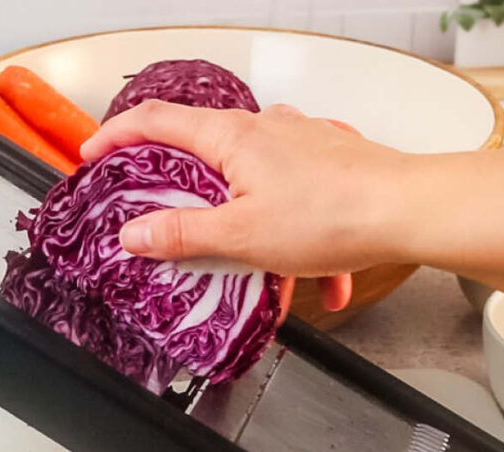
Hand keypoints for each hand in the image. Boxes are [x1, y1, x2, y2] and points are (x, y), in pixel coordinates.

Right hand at [80, 101, 411, 311]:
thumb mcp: (240, 236)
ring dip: (243, 219)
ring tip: (252, 263)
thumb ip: (183, 235)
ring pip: (251, 178)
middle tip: (166, 220)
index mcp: (232, 138)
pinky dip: (293, 236)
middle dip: (181, 189)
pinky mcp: (327, 163)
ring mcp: (299, 142)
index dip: (116, 136)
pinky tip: (316, 279)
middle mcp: (265, 128)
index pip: (155, 121)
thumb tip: (137, 234)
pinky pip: (294, 198)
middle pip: (201, 148)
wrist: (409, 211)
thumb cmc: (333, 214)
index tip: (94, 155)